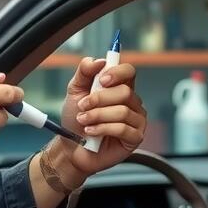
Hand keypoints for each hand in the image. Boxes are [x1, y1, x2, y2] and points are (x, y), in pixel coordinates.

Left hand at [54, 58, 146, 184]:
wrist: (71, 147)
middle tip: (83, 106)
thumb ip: (84, 72)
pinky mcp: (135, 137)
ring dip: (97, 115)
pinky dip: (103, 129)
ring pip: (122, 111)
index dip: (118, 73)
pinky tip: (92, 132)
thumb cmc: (75, 119)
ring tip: (84, 121)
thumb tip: (98, 60)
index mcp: (120, 88)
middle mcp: (132, 102)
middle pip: (125, 92)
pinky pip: (123, 128)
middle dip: (99, 99)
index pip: (129, 72)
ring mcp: (136, 120)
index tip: (102, 80)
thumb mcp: (75, 91)